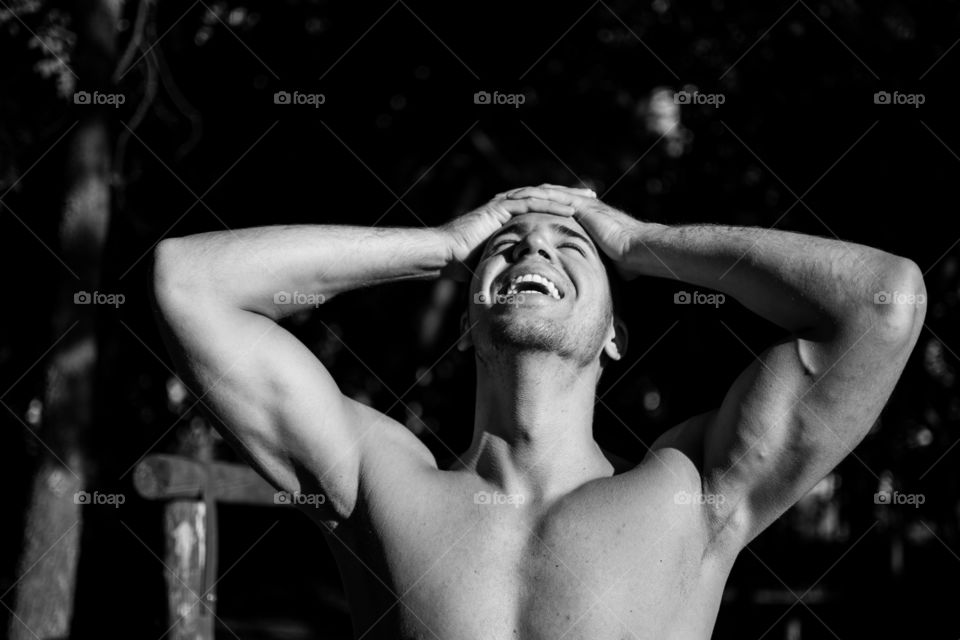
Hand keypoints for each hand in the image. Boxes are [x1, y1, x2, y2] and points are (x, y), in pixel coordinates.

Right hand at [439, 190, 581, 280]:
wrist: (446, 255)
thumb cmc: (466, 264)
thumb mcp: (498, 265)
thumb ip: (513, 268)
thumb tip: (526, 286)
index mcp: (511, 218)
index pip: (542, 208)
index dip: (563, 208)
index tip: (584, 211)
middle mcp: (509, 207)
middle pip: (546, 197)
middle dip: (570, 195)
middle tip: (593, 195)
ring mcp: (503, 205)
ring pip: (542, 196)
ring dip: (566, 196)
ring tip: (588, 198)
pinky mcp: (499, 208)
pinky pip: (530, 203)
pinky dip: (551, 204)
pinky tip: (570, 207)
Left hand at [502, 185, 645, 278]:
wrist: (637, 250)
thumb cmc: (627, 262)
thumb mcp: (602, 266)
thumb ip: (592, 272)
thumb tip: (588, 292)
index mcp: (581, 219)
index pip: (551, 210)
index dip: (532, 212)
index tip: (513, 216)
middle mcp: (579, 207)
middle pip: (544, 198)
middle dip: (522, 199)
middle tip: (500, 202)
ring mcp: (579, 204)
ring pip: (544, 194)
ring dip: (522, 195)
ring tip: (502, 198)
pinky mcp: (580, 205)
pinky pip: (552, 196)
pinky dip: (533, 195)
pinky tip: (516, 197)